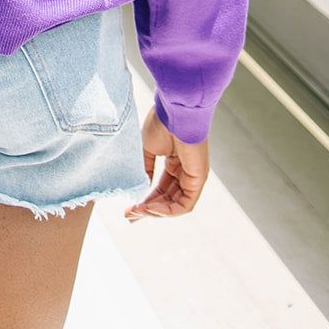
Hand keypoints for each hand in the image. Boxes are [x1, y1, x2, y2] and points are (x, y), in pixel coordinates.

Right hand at [123, 103, 208, 222]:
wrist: (175, 112)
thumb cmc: (162, 124)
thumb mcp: (148, 149)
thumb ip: (146, 169)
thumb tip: (142, 188)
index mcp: (173, 163)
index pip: (160, 189)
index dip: (145, 200)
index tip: (129, 209)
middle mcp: (184, 173)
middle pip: (167, 200)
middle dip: (148, 210)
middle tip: (130, 216)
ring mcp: (192, 177)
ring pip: (175, 206)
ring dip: (155, 212)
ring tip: (137, 212)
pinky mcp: (199, 180)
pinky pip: (185, 205)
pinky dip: (168, 211)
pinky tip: (150, 207)